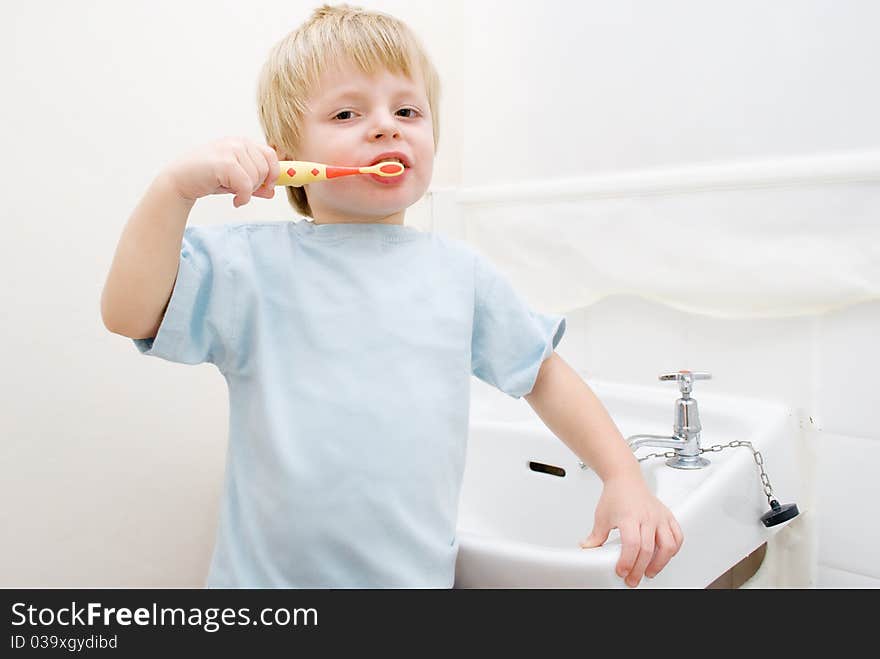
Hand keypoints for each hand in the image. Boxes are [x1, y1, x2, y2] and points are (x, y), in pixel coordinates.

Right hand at [163, 136, 279, 206]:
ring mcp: (231, 150)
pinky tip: (235, 201)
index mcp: (242, 143)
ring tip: (234, 193)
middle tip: (241, 191)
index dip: (274, 172)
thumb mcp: (234, 180)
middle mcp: (238, 143)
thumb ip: (254, 184)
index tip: (268, 186)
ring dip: (248, 192)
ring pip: (257, 177)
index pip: (270, 154)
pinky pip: (247, 185)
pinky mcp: (225, 163)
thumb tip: (272, 191)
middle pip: (265, 168)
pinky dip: (243, 198)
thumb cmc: (206, 177)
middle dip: (257, 185)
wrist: (179, 180)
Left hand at [579, 476, 683, 587]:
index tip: (622, 572)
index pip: (632, 544)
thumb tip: (587, 548)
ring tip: (649, 572)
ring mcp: (659, 517)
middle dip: (640, 569)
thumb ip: (595, 536)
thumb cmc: (615, 496)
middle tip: (632, 579)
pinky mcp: (668, 516)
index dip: (628, 561)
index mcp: (629, 517)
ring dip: (660, 563)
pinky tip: (665, 557)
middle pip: (648, 549)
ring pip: (668, 545)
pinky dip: (674, 549)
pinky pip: (678, 536)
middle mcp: (647, 517)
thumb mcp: (601, 517)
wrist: (625, 479)